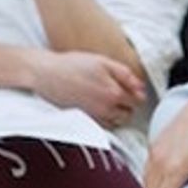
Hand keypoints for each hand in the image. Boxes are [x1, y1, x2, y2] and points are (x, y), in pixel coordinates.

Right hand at [29, 48, 144, 127]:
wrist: (46, 74)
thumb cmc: (74, 65)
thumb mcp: (104, 62)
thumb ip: (126, 75)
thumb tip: (141, 87)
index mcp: (114, 94)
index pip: (138, 101)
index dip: (137, 93)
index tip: (131, 87)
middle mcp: (106, 110)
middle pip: (129, 113)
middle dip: (128, 104)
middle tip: (121, 91)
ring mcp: (94, 117)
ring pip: (116, 122)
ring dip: (118, 112)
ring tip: (109, 99)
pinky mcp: (83, 120)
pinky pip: (103, 125)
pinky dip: (106, 119)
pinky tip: (99, 106)